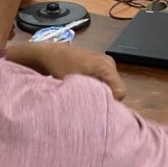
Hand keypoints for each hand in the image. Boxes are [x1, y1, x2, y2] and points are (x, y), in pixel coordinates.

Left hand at [6, 42, 126, 99]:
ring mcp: (104, 62)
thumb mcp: (75, 86)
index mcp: (106, 66)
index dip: (110, 103)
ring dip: (100, 92)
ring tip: (85, 95)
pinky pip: (104, 80)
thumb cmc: (59, 68)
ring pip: (110, 85)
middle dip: (105, 98)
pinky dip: (96, 86)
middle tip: (90, 103)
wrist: (47, 53)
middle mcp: (109, 63)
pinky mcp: (97, 63)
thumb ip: (92, 98)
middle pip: (116, 89)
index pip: (120, 92)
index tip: (96, 107)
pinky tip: (83, 88)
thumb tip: (102, 112)